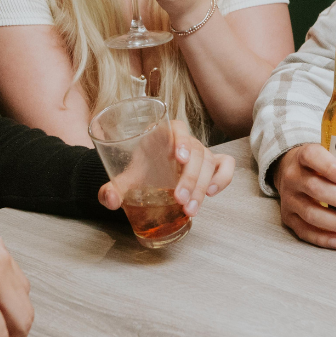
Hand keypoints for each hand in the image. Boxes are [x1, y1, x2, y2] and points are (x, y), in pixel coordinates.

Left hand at [98, 120, 233, 216]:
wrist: (148, 177)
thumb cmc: (140, 172)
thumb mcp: (125, 180)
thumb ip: (111, 190)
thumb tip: (110, 199)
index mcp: (163, 135)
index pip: (178, 128)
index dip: (181, 140)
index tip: (178, 158)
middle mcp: (185, 142)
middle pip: (196, 152)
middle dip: (190, 179)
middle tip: (180, 200)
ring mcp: (200, 153)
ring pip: (210, 163)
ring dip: (202, 187)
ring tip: (190, 208)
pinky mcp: (211, 166)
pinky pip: (225, 166)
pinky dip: (223, 177)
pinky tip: (212, 193)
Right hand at [273, 143, 335, 248]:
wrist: (289, 171)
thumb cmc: (320, 164)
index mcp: (304, 155)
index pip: (313, 157)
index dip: (330, 168)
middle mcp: (293, 176)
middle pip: (315, 188)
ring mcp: (289, 198)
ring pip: (311, 212)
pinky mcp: (288, 217)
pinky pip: (303, 230)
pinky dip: (322, 237)